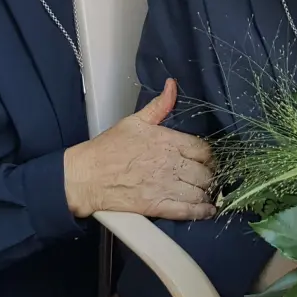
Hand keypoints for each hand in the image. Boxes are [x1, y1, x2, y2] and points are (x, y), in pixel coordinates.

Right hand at [62, 79, 214, 220]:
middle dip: (209, 175)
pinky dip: (201, 211)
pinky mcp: (158, 206)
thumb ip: (159, 105)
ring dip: (207, 192)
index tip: (206, 159)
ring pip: (200, 191)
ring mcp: (165, 186)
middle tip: (207, 177)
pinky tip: (207, 209)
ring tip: (206, 192)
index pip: (203, 149)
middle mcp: (170, 164)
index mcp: (167, 141)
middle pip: (205, 172)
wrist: (87, 177)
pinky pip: (188, 210)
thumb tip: (172, 86)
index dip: (208, 156)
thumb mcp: (134, 121)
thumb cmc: (108, 149)